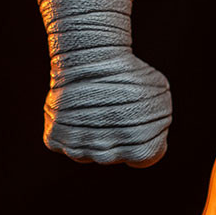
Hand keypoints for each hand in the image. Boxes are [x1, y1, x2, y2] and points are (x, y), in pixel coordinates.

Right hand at [43, 54, 171, 167]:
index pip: (144, 158)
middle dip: (116, 133)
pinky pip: (64, 141)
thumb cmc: (130, 73)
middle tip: (113, 106)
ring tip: (93, 104)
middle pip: (114, 154)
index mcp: (140, 151)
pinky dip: (68, 126)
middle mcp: (108, 156)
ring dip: (91, 131)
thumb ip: (157, 123)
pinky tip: (74, 107)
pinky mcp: (55, 139)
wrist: (91, 56)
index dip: (143, 137)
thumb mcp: (159, 96)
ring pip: (87, 149)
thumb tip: (147, 133)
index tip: (137, 119)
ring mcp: (79, 150)